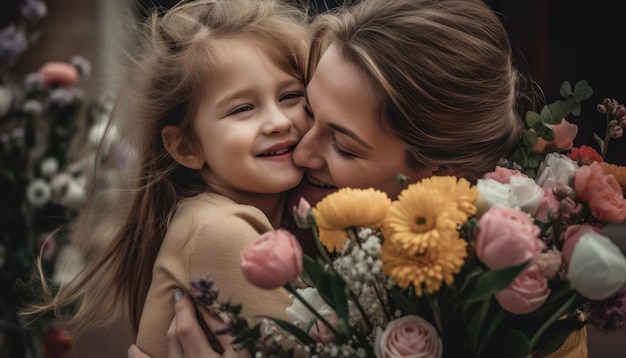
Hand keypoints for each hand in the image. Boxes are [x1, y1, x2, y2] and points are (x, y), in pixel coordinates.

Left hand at [128, 289, 249, 357]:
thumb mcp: (241, 355)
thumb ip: (224, 332)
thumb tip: (207, 308)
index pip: (187, 328)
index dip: (183, 309)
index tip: (182, 292)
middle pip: (175, 337)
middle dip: (178, 317)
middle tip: (184, 303)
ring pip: (164, 353)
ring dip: (162, 336)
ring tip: (163, 324)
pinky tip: (133, 349)